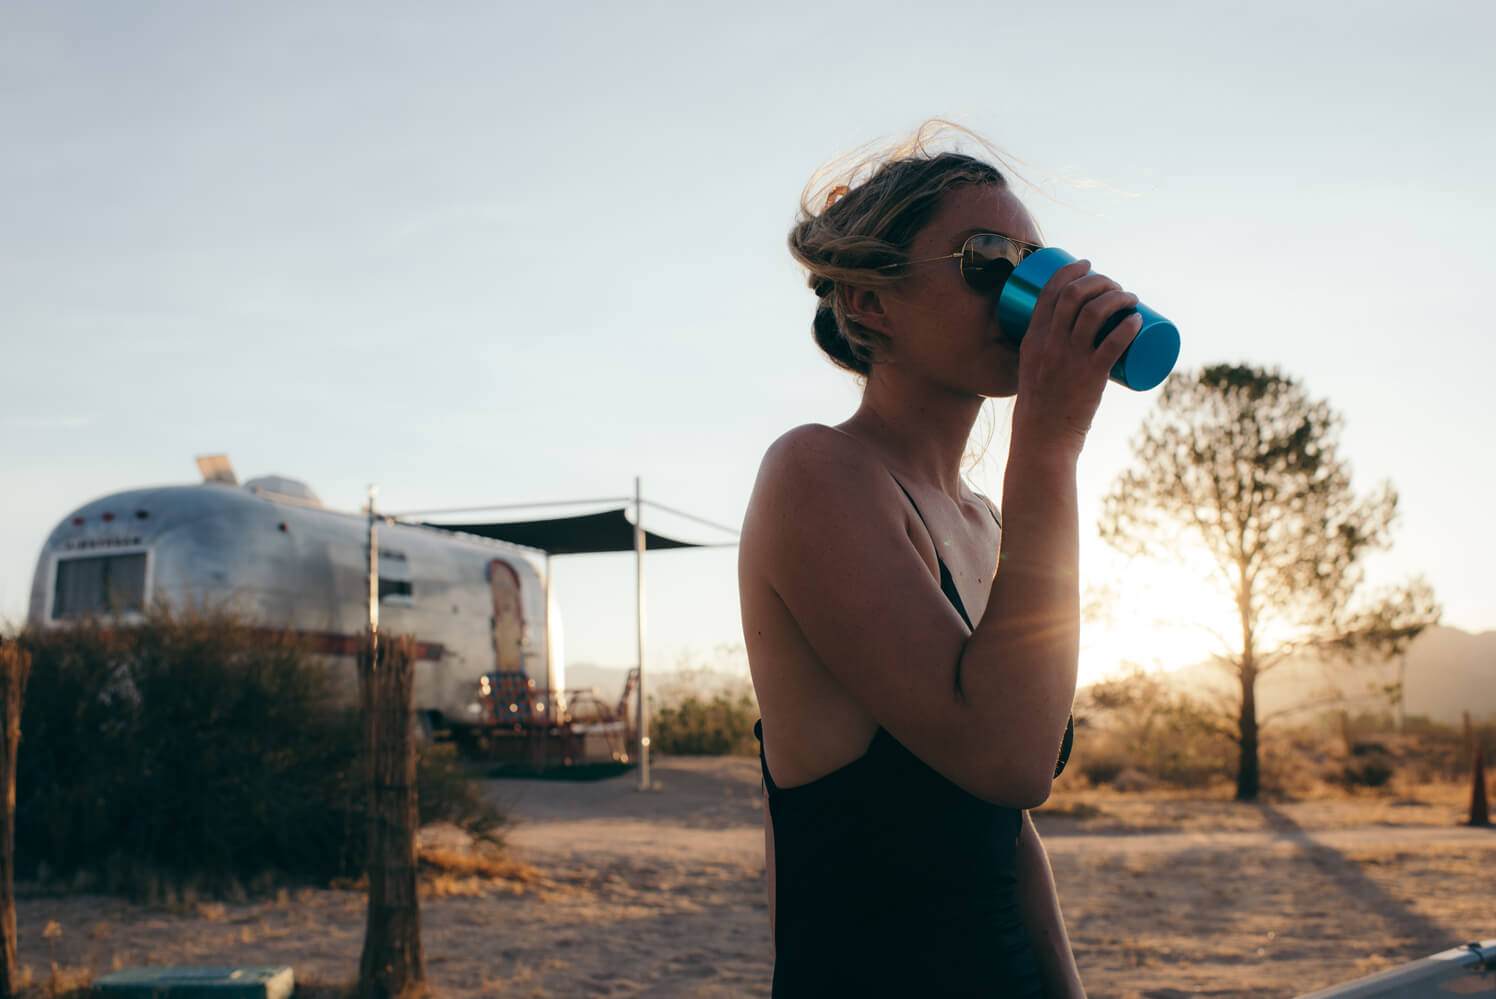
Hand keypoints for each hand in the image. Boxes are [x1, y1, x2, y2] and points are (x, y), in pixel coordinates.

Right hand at [1012, 259, 1141, 454]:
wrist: (1042, 438)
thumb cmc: (1041, 405)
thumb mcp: (1033, 369)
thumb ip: (1047, 350)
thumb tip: (1072, 334)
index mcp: (1032, 339)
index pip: (1048, 292)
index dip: (1070, 271)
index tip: (1087, 264)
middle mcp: (1050, 344)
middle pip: (1075, 295)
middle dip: (1099, 280)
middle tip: (1115, 285)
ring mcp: (1070, 359)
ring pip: (1095, 313)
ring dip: (1118, 297)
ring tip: (1131, 298)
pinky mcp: (1090, 376)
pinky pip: (1112, 344)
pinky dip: (1128, 327)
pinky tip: (1139, 320)